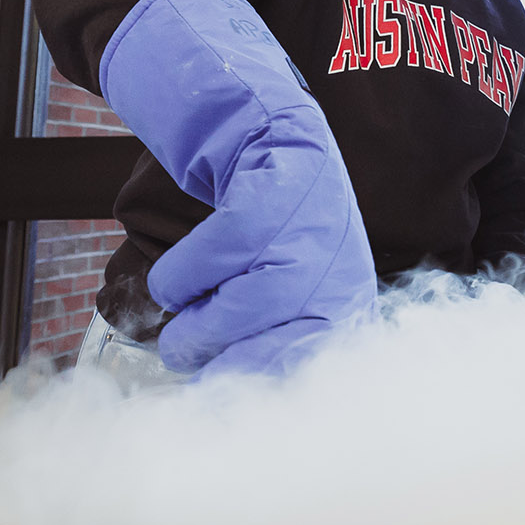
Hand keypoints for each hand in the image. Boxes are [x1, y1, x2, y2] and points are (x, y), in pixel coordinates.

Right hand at [98, 0, 378, 374]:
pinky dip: (182, 276)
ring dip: (194, 325)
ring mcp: (315, 226)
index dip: (272, 389)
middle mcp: (342, 265)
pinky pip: (214, 256)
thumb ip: (266, 336)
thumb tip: (227, 404)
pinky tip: (178, 276)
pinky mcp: (277, 189)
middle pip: (285, 351)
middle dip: (226, 362)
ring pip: (245, 310)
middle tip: (191, 352)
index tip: (225, 402)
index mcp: (347, 295)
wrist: (255, 120)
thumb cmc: (259, 216)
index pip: (325, 366)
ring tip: (183, 314)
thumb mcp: (281, 280)